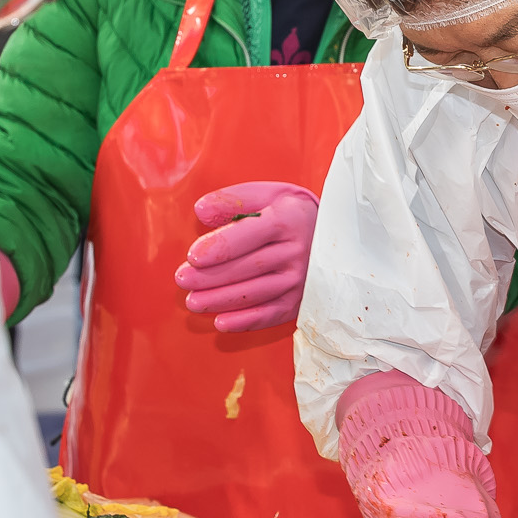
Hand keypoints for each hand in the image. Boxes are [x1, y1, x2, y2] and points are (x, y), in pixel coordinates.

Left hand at [177, 181, 318, 332]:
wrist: (334, 235)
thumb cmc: (290, 213)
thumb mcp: (268, 194)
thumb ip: (233, 200)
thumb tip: (200, 210)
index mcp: (286, 219)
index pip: (248, 235)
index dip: (218, 247)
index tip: (193, 257)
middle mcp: (296, 251)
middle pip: (248, 267)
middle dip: (211, 277)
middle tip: (183, 280)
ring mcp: (301, 279)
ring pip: (256, 293)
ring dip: (221, 300)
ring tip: (193, 302)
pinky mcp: (301, 300)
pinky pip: (272, 314)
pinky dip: (246, 322)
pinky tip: (221, 323)